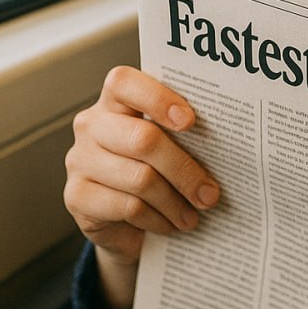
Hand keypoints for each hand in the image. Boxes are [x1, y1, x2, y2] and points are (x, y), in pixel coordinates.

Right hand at [63, 65, 219, 308]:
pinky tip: (172, 225)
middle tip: (211, 194)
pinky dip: (157, 219)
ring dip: (176, 202)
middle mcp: (92, 124)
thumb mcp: (170, 143)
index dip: (158, 99)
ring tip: (196, 215)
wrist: (124, 218)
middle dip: (185, 169)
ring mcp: (80, 159)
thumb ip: (184, 131)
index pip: (125, 83)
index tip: (191, 121)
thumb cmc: (156, 167)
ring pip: (140, 178)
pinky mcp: (76, 195)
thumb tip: (231, 140)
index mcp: (116, 99)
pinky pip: (127, 207)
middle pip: (143, 139)